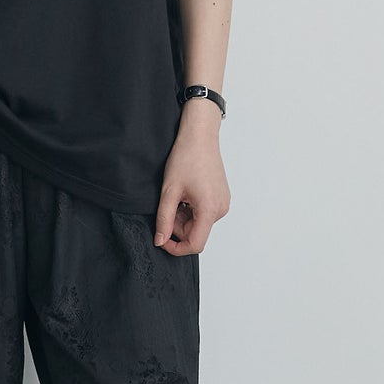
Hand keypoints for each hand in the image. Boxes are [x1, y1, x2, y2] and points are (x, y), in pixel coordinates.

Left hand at [154, 113, 229, 254]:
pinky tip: (185, 193)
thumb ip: (164, 219)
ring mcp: (223, 204)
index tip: (161, 239)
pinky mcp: (221, 198)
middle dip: (177, 227)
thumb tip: (159, 241)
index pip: (195, 245)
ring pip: (199, 224)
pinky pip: (204, 214)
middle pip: (195, 234)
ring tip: (176, 195)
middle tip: (166, 205)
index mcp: (209, 210)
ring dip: (183, 217)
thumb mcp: (169, 191)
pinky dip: (191, 210)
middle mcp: (221, 210)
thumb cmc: (186, 158)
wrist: (200, 136)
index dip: (175, 247)